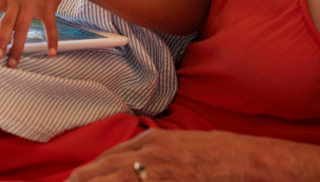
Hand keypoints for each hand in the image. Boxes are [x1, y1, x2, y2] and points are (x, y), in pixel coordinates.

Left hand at [0, 0, 73, 66]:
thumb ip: (11, 2)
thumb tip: (7, 21)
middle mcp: (18, 0)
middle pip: (6, 24)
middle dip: (0, 41)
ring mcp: (32, 4)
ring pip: (22, 29)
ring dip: (17, 48)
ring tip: (13, 63)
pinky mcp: (47, 7)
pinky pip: (49, 27)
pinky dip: (51, 41)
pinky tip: (51, 53)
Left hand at [67, 129, 267, 180]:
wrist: (243, 160)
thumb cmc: (215, 153)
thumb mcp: (178, 144)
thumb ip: (152, 150)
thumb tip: (130, 161)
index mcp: (150, 140)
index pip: (109, 157)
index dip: (90, 171)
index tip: (77, 179)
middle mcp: (148, 153)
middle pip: (103, 168)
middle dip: (82, 180)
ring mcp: (155, 171)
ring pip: (113, 178)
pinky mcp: (164, 181)